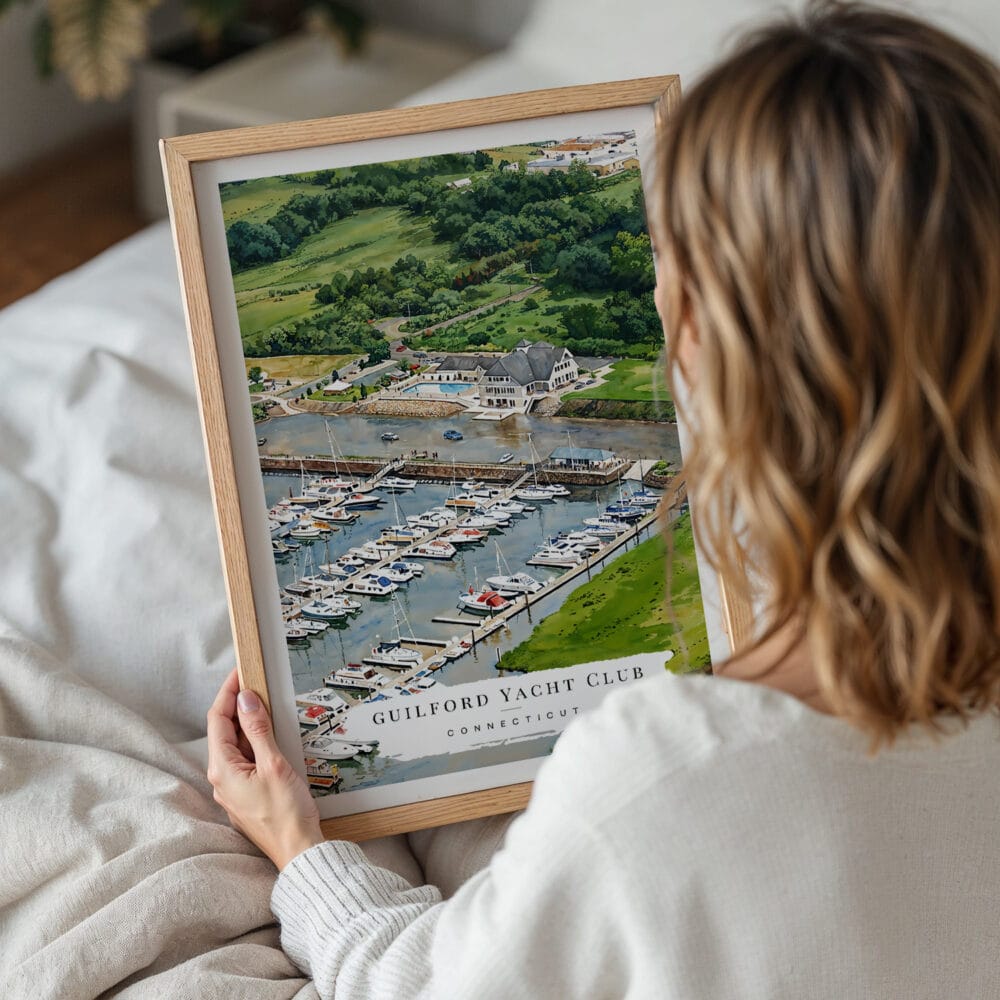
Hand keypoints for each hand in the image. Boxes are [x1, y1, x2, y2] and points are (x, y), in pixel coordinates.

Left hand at [207, 668, 323, 869]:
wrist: (298, 852)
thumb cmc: (286, 813)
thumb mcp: (274, 764)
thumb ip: (258, 730)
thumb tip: (246, 699)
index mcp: (223, 769)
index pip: (218, 719)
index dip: (228, 693)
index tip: (241, 672)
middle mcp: (222, 779)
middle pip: (224, 731)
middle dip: (237, 705)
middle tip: (255, 682)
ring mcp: (233, 788)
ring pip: (235, 746)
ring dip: (247, 723)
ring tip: (265, 703)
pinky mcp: (247, 795)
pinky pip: (245, 760)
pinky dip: (255, 742)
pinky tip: (270, 735)